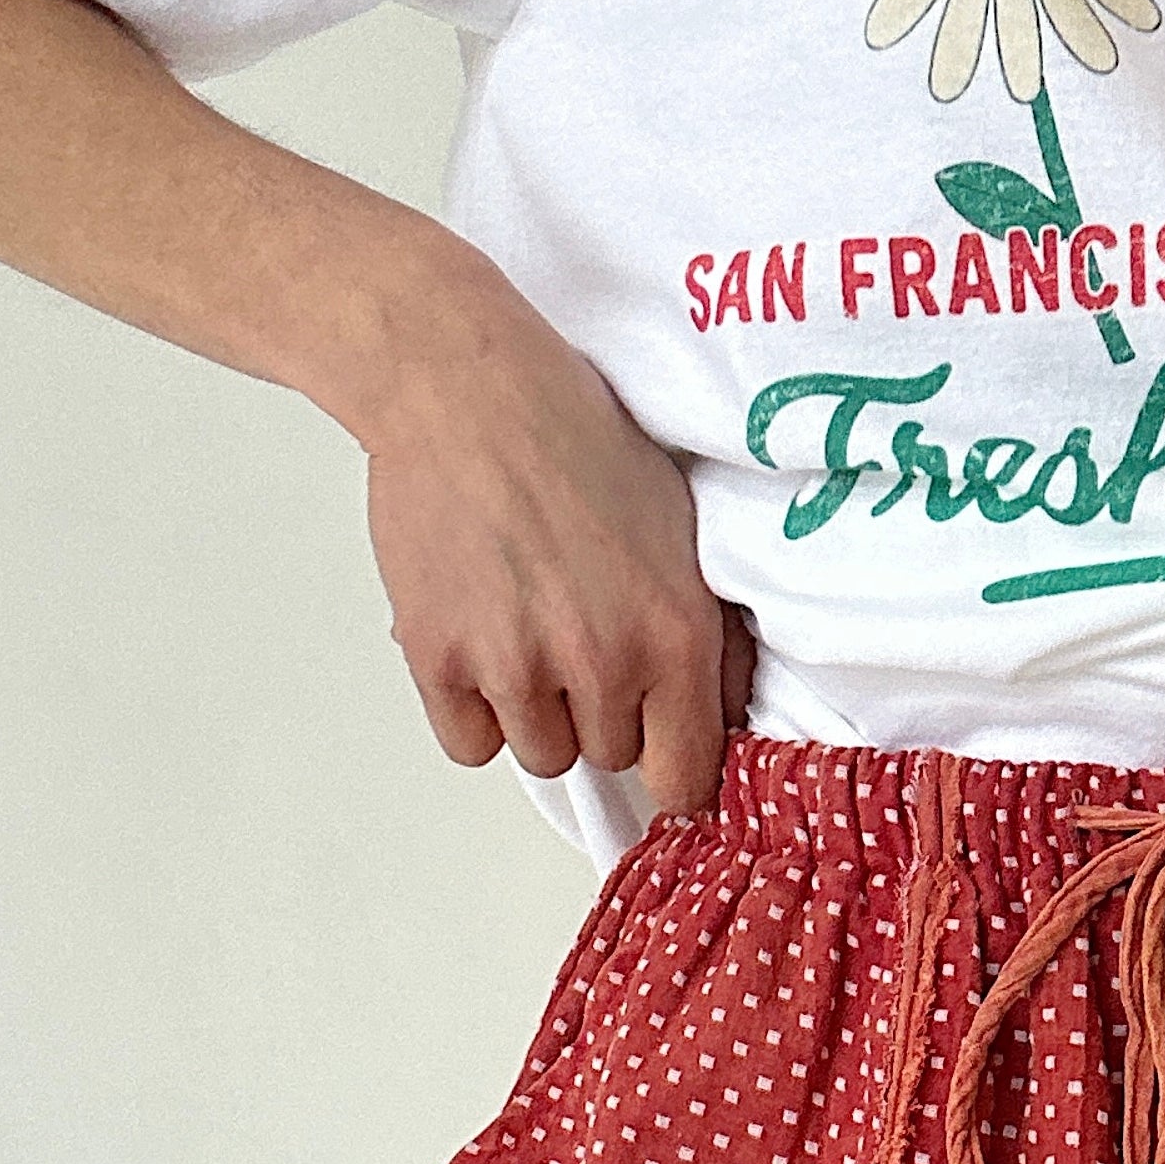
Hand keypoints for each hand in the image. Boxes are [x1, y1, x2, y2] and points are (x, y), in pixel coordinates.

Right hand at [362, 257, 753, 815]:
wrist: (464, 387)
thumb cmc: (573, 438)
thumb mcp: (681, 529)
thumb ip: (708, 633)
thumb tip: (723, 710)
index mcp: (675, 635)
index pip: (686, 776)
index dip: (671, 763)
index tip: (656, 745)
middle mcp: (602, 663)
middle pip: (609, 757)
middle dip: (599, 712)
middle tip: (577, 633)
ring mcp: (516, 668)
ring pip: (540, 756)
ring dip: (536, 712)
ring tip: (526, 627)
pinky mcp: (441, 660)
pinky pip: (470, 744)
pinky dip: (473, 709)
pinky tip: (481, 641)